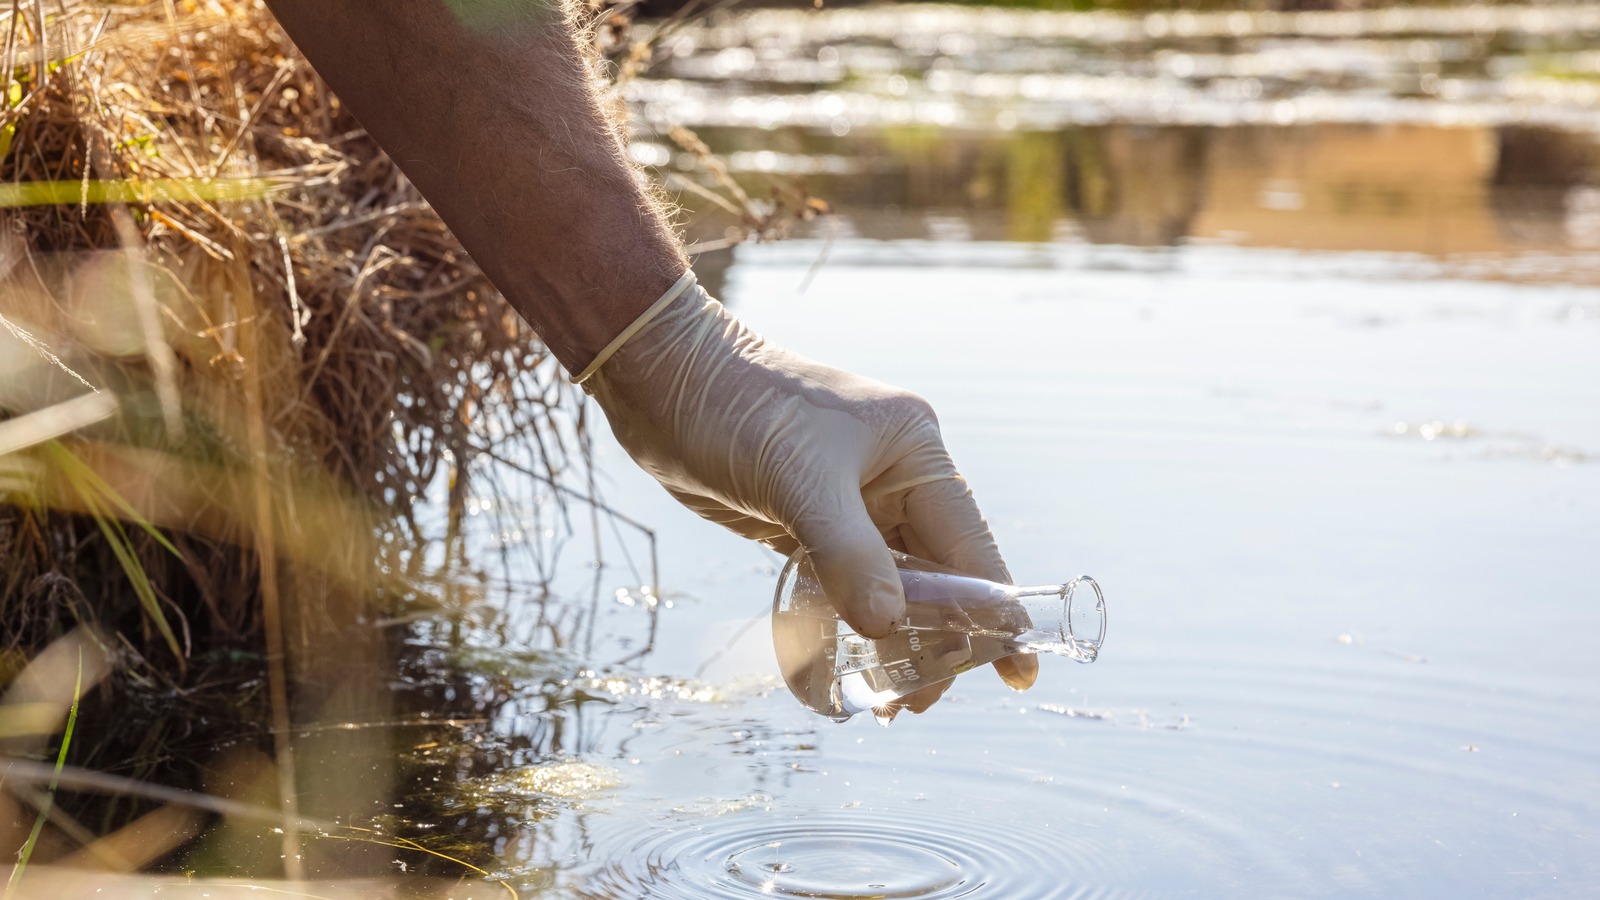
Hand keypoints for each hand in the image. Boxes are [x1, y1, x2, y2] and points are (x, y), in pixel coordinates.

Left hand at [581, 277, 1037, 696]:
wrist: (658, 377)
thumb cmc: (735, 407)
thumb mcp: (798, 479)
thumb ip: (848, 554)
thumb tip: (890, 627)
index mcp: (913, 452)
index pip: (970, 545)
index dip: (994, 610)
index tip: (1015, 671)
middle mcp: (892, 477)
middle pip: (936, 574)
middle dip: (936, 639)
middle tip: (914, 702)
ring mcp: (850, 501)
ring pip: (890, 584)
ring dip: (890, 639)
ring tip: (885, 701)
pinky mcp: (806, 521)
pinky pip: (843, 583)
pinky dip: (848, 621)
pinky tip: (846, 662)